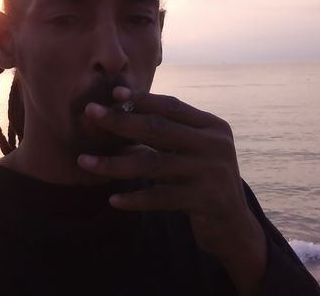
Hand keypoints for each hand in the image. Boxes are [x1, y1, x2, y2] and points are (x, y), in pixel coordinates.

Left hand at [77, 87, 266, 294]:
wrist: (234, 226)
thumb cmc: (202, 180)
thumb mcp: (192, 151)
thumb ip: (166, 134)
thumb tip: (117, 117)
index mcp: (212, 125)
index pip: (171, 106)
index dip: (141, 99)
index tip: (113, 93)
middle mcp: (215, 144)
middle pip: (158, 129)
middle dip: (120, 121)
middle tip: (90, 113)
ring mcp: (212, 172)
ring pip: (153, 163)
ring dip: (114, 163)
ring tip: (85, 162)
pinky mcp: (207, 201)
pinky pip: (161, 197)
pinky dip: (135, 198)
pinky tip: (113, 199)